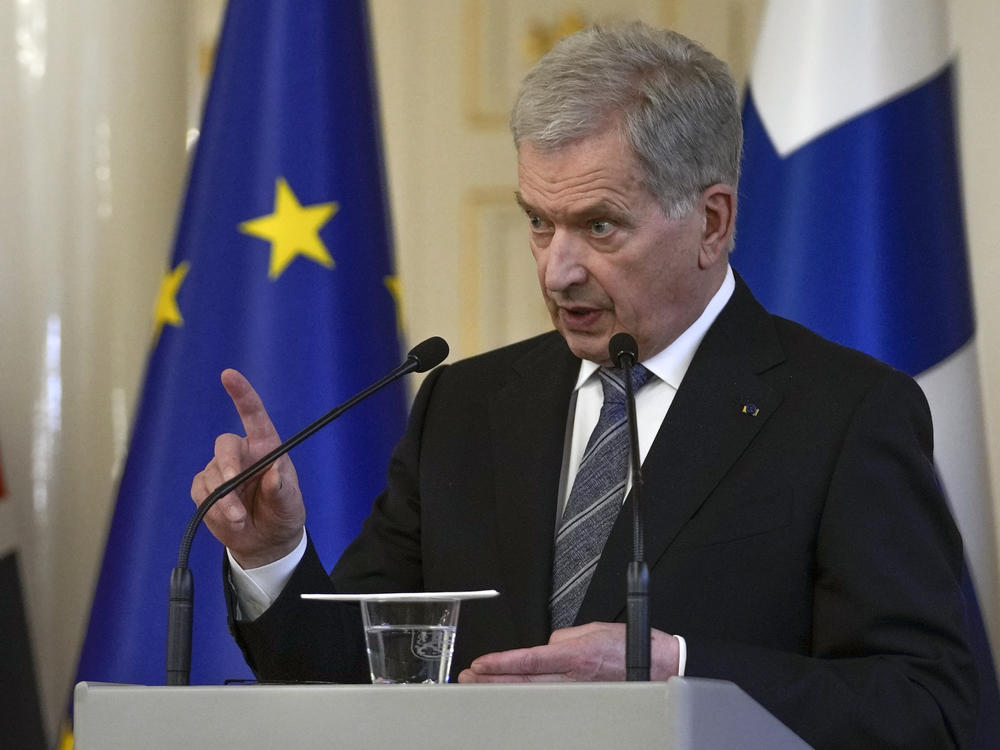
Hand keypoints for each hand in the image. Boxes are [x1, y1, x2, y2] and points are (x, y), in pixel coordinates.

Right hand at [190, 369, 305, 567]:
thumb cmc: (282, 514)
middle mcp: (242, 454)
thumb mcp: (291, 505)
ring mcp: (220, 471)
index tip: (228, 374)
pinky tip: (230, 520)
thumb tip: (274, 473)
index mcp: (266, 447)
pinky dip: (214, 509)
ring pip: (210, 476)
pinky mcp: (205, 489)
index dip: (242, 394)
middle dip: (227, 467)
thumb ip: (283, 490)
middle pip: (225, 446)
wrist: (265, 541)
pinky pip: (201, 494)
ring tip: (240, 520)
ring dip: (223, 501)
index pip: (253, 415)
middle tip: (232, 488)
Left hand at [457, 622, 679, 682]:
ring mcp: (578, 693)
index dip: (501, 663)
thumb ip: (564, 637)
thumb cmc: (631, 647)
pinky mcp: (584, 702)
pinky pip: (551, 700)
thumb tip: (546, 646)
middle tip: (469, 678)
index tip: (481, 664)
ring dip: (505, 690)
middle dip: (493, 679)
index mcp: (575, 655)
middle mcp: (574, 677)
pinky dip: (529, 699)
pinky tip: (514, 699)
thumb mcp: (593, 629)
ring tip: (481, 687)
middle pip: (524, 681)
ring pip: (533, 694)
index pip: (529, 659)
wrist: (659, 667)